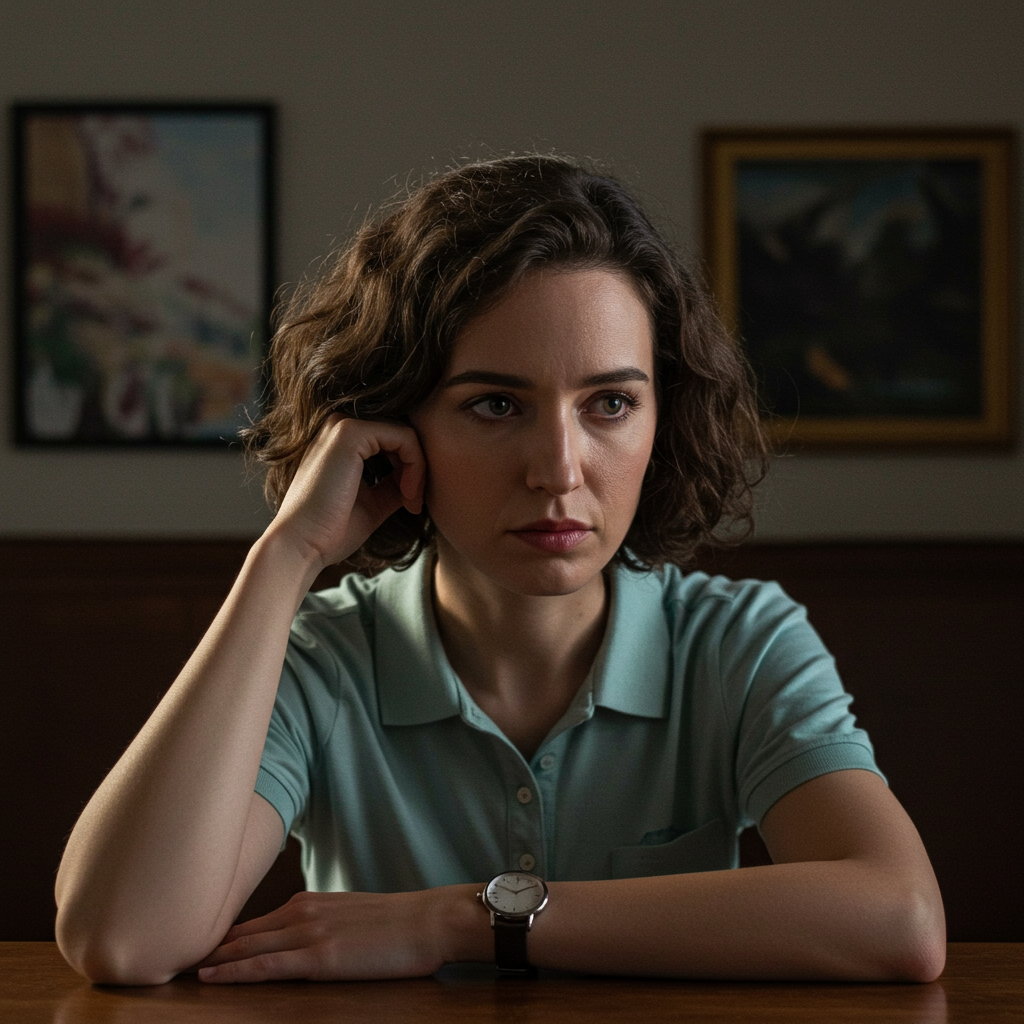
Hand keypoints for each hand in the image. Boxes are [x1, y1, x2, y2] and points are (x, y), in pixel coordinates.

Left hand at [196, 889, 448, 982]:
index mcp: (310, 902)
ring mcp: (309, 933)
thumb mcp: (351, 916)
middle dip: (207, 945)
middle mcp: (302, 911)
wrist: (429, 921)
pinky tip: (211, 977)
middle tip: (169, 953)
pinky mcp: (320, 956)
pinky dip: (234, 971)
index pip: (256, 922)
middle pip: (242, 932)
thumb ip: (320, 924)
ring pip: (246, 947)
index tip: (195, 944)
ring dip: (211, 959)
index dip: (223, 937)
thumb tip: (298, 941)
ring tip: (177, 967)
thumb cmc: (398, 923)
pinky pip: (266, 965)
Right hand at [271, 415, 426, 572]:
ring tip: (412, 501)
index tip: (412, 505)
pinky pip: (404, 436)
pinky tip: (408, 493)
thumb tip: (419, 478)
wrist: (301, 545)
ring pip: (406, 434)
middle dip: (417, 469)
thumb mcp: (372, 503)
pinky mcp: (350, 432)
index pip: (392, 442)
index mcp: (340, 442)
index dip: (411, 470)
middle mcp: (338, 426)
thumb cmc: (330, 531)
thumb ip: (393, 486)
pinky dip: (415, 465)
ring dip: (418, 468)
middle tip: (414, 504)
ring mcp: (342, 425)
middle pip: (401, 435)